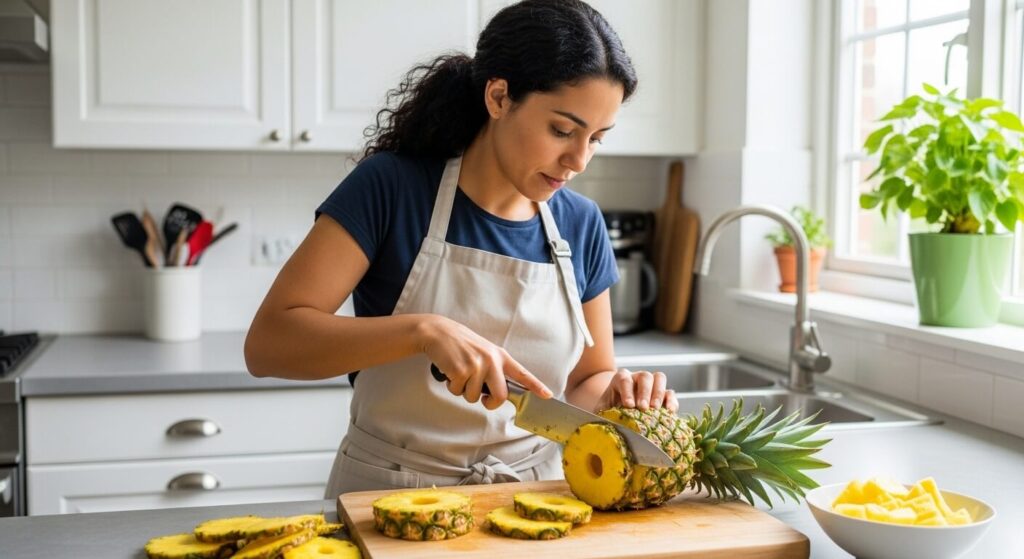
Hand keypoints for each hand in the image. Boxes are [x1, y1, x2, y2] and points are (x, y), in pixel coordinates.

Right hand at [420, 315, 551, 409]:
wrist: (438, 332)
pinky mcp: (461, 370)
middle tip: (484, 400)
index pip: (522, 373)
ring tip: (459, 372)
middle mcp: (491, 360)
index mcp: (499, 356)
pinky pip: (458, 392)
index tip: (548, 395)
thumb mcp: (483, 351)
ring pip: (474, 397)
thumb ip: (494, 368)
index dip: (536, 386)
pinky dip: (451, 386)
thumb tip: (500, 393)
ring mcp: (476, 365)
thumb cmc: (461, 345)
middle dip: (490, 404)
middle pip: (500, 396)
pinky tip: (449, 370)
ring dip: (464, 391)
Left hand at [598, 368, 677, 412]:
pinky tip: (670, 412)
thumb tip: (604, 425)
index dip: (627, 391)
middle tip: (643, 408)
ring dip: (658, 393)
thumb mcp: (602, 411)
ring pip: (659, 378)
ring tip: (655, 409)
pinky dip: (671, 401)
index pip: (624, 379)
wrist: (619, 413)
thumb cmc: (608, 411)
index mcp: (620, 379)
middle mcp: (637, 378)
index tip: (629, 405)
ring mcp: (651, 385)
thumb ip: (602, 415)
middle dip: (645, 392)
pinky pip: (670, 393)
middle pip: (644, 376)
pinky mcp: (663, 396)